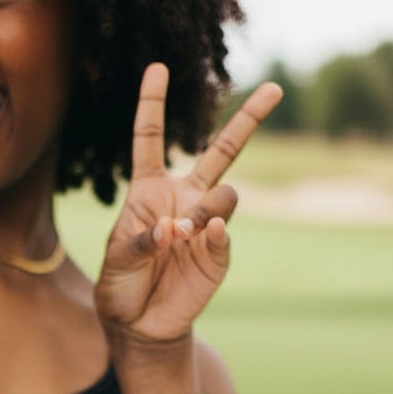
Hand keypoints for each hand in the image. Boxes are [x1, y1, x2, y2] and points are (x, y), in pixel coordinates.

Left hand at [95, 63, 281, 352]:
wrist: (139, 325)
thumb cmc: (121, 286)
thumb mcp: (117, 261)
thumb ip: (140, 240)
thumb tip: (175, 227)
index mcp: (149, 191)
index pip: (152, 139)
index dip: (153, 105)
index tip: (158, 68)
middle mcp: (183, 199)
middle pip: (221, 152)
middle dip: (249, 120)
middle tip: (276, 89)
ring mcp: (204, 224)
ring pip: (226, 195)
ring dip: (207, 209)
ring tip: (183, 232)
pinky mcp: (217, 252)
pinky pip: (223, 233)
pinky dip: (213, 233)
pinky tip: (200, 236)